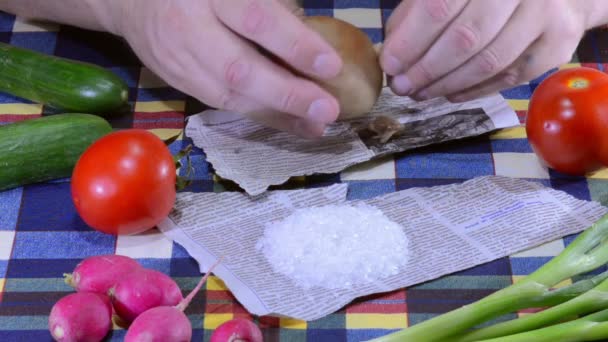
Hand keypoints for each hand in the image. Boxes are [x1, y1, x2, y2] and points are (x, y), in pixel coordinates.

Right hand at [115, 0, 342, 136]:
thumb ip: (268, 6)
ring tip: (317, 125)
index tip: (331, 65)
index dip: (295, 45)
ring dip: (278, 115)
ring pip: (231, 97)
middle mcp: (191, 29)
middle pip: (240, 70)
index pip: (256, 20)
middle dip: (288, 94)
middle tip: (328, 109)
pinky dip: (260, 116)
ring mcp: (181, 61)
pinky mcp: (179, 84)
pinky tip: (290, 124)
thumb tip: (311, 40)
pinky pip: (222, 105)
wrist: (133, 1)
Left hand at [380, 0, 590, 101]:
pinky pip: (511, 77)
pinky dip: (475, 91)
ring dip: (448, 84)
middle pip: (465, 38)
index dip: (410, 41)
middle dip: (427, 69)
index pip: (439, 7)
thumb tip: (390, 55)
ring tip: (422, 93)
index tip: (390, 65)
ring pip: (489, 61)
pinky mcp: (559, 41)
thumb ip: (415, 15)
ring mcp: (544, 12)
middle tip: (403, 87)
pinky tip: (451, 94)